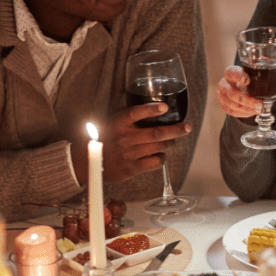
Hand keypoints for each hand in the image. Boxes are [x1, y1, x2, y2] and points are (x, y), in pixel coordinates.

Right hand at [75, 103, 191, 182]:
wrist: (89, 161)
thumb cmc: (104, 138)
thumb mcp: (113, 122)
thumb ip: (130, 117)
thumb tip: (156, 110)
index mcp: (119, 122)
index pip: (137, 112)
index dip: (152, 109)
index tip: (165, 107)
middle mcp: (125, 137)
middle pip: (156, 132)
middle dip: (176, 130)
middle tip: (186, 127)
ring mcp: (129, 154)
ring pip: (159, 147)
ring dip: (170, 143)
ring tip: (173, 141)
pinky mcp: (132, 168)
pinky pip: (155, 162)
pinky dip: (161, 157)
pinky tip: (160, 154)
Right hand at [217, 66, 275, 117]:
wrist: (240, 89)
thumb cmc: (250, 80)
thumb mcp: (259, 75)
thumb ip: (271, 75)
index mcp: (232, 72)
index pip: (231, 72)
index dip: (238, 76)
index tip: (247, 80)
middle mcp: (224, 83)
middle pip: (231, 92)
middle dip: (247, 100)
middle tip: (260, 105)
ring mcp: (222, 95)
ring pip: (231, 104)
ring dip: (246, 109)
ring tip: (258, 110)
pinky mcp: (223, 105)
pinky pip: (231, 111)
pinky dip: (242, 113)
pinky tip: (251, 112)